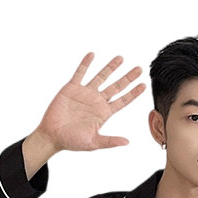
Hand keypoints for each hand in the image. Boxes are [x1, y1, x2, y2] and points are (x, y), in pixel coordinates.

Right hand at [23, 53, 145, 175]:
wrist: (53, 136)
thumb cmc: (73, 141)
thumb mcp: (94, 143)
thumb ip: (110, 141)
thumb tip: (127, 142)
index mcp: (104, 113)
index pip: (122, 101)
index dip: (133, 93)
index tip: (143, 85)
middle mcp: (97, 101)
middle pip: (116, 86)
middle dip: (128, 78)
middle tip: (139, 69)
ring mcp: (85, 93)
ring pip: (101, 76)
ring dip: (111, 67)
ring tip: (121, 58)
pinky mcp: (71, 88)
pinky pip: (80, 73)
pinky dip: (86, 64)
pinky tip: (92, 55)